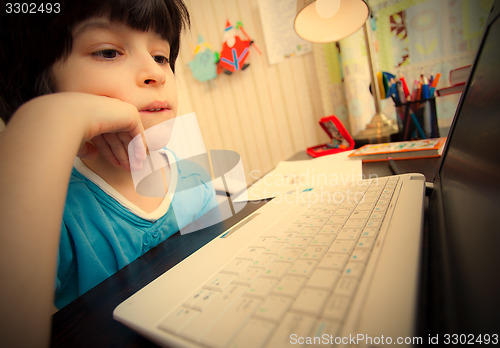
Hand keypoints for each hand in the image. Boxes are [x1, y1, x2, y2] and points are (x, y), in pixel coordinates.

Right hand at [30, 92, 146, 170]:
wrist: (73, 115)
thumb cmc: (70, 127)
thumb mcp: (79, 140)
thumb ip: (86, 147)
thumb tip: (94, 155)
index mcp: (95, 116)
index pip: (107, 137)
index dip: (112, 152)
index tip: (118, 164)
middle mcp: (108, 113)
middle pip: (119, 138)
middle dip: (125, 154)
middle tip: (131, 168)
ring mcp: (119, 111)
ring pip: (129, 136)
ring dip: (133, 153)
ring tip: (135, 167)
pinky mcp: (130, 114)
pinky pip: (137, 133)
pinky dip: (139, 146)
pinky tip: (139, 158)